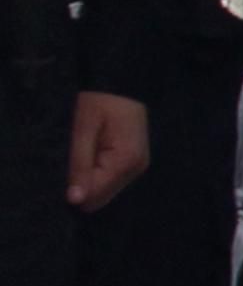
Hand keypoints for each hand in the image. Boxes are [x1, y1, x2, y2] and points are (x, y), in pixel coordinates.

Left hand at [62, 91, 142, 210]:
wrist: (120, 86)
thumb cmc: (99, 103)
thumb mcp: (83, 130)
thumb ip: (79, 165)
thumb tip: (74, 200)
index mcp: (125, 161)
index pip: (95, 195)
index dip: (74, 188)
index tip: (62, 171)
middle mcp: (136, 169)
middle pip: (101, 197)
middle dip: (82, 184)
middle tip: (72, 160)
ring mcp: (137, 168)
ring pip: (105, 191)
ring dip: (89, 179)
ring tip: (82, 153)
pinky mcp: (134, 164)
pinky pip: (110, 181)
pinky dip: (96, 174)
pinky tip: (91, 155)